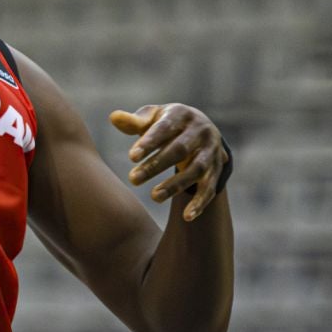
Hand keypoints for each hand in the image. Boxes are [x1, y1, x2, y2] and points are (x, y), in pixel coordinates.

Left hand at [109, 104, 227, 221]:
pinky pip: (210, 188)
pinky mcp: (217, 170)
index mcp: (181, 115)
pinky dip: (200, 203)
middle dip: (156, 165)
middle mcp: (200, 131)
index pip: (164, 128)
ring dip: (175, 185)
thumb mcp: (153, 118)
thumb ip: (134, 121)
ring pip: (196, 170)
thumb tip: (113, 118)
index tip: (131, 157)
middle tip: (133, 179)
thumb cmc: (168, 123)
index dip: (149, 142)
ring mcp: (211, 151)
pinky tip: (186, 216)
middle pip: (179, 150)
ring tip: (154, 197)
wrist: (202, 128)